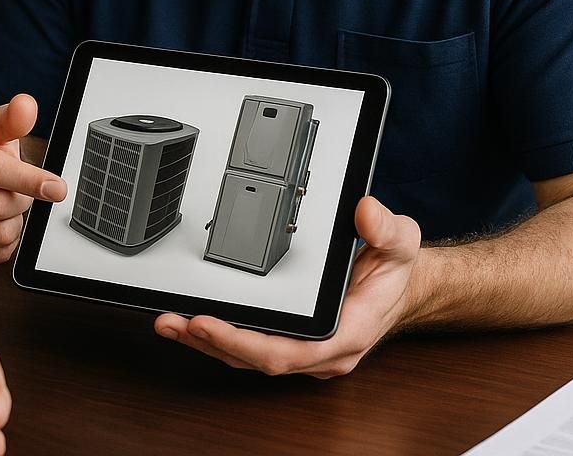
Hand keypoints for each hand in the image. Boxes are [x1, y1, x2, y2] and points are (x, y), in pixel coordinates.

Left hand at [154, 196, 421, 377]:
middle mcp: (322, 351)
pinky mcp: (293, 342)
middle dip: (213, 341)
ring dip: (207, 343)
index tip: (210, 322)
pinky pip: (251, 347)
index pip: (287, 351)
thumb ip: (386, 228)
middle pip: (258, 359)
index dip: (243, 342)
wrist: (402, 287)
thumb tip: (364, 212)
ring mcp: (306, 351)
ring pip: (249, 358)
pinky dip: (218, 338)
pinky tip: (191, 325)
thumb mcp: (401, 242)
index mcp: (344, 334)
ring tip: (170, 323)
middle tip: (175, 320)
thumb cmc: (394, 271)